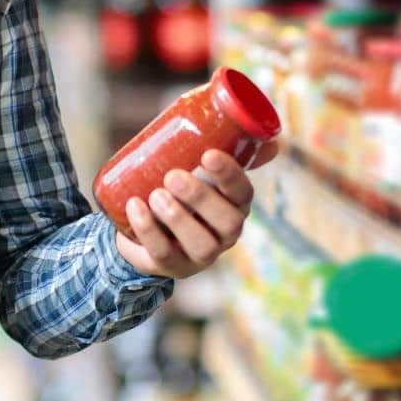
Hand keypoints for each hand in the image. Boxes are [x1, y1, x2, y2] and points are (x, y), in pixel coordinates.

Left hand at [115, 141, 280, 279]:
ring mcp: (202, 255)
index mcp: (236, 204)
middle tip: (172, 176)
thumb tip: (265, 133)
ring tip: (155, 195)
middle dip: (201, 197)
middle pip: (227, 221)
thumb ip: (221, 144)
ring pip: (201, 244)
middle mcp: (226, 233)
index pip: (243, 192)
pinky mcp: (174, 267)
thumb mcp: (197, 167)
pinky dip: (148, 231)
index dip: (230, 175)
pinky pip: (164, 254)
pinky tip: (134, 207)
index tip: (207, 155)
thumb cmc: (179, 189)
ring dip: (177, 218)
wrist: (147, 226)